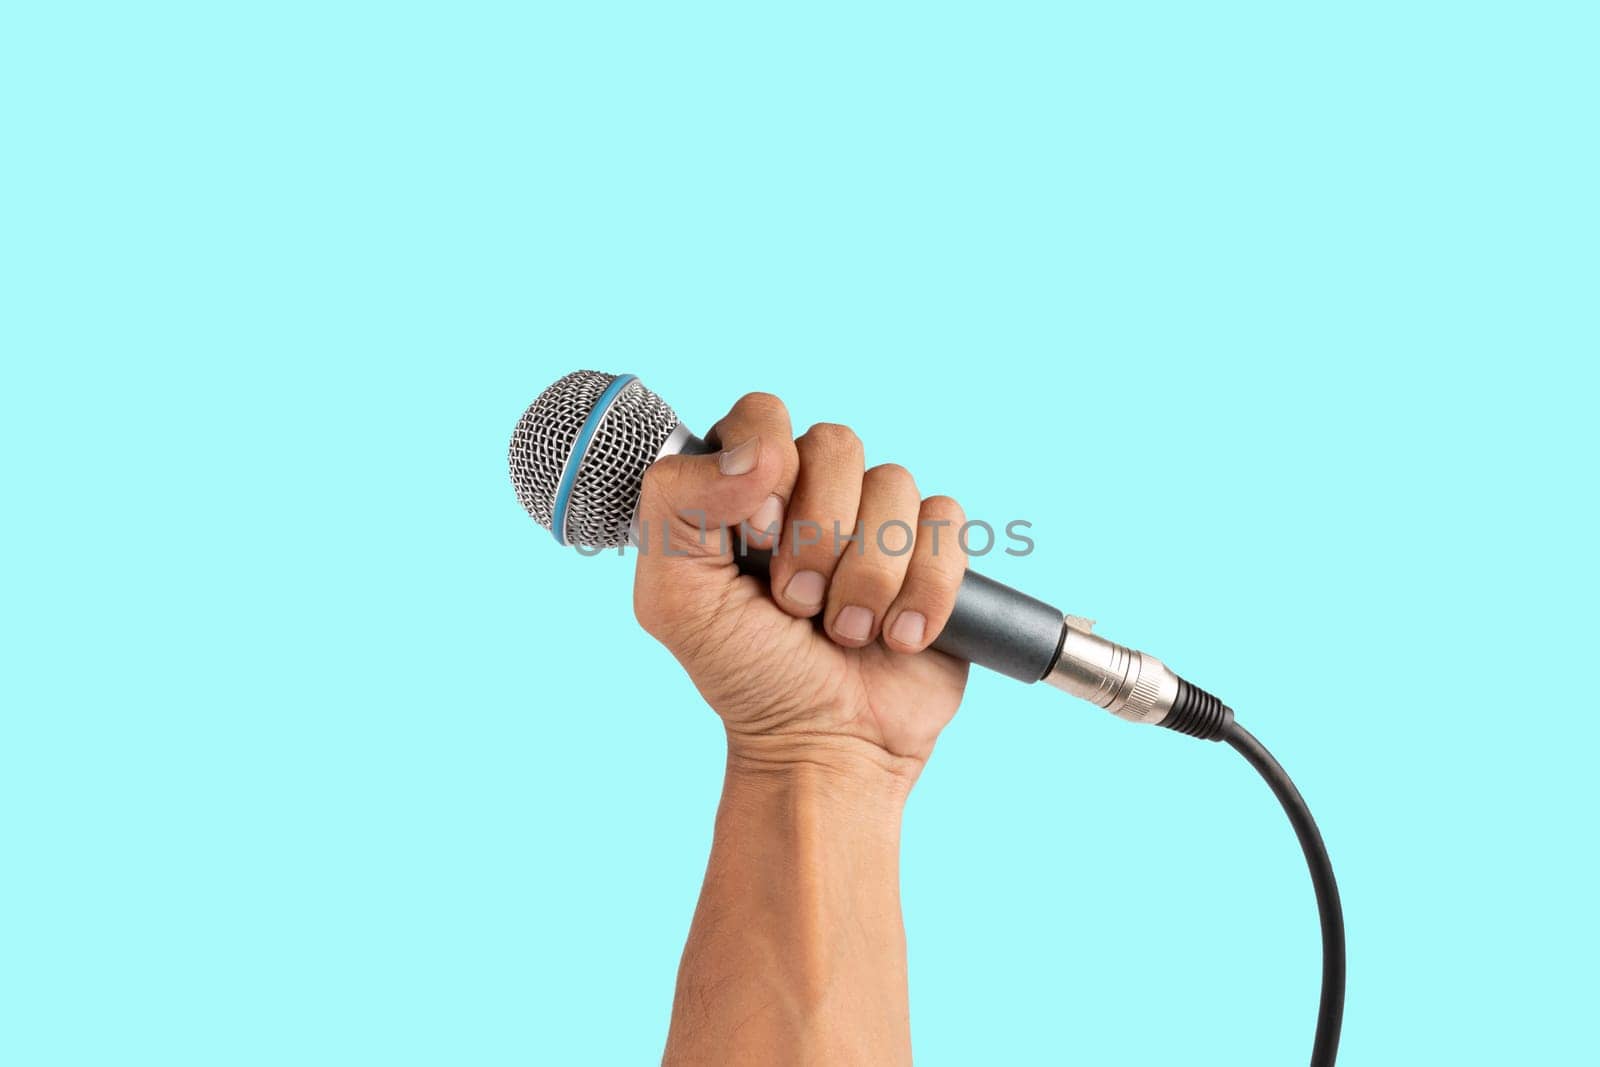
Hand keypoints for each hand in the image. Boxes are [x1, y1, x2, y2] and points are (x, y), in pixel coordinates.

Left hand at [633, 392, 968, 783]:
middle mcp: (813, 492)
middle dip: (817, 537)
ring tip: (843, 632)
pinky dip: (923, 593)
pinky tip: (898, 638)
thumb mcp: (675, 598)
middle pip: (837, 443)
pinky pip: (948, 526)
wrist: (824, 746)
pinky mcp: (936, 554)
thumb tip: (758, 452)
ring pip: (896, 485)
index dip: (766, 467)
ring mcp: (878, 521)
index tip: (755, 538)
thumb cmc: (745, 674)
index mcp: (744, 488)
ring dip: (867, 578)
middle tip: (797, 603)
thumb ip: (677, 505)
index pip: (762, 415)